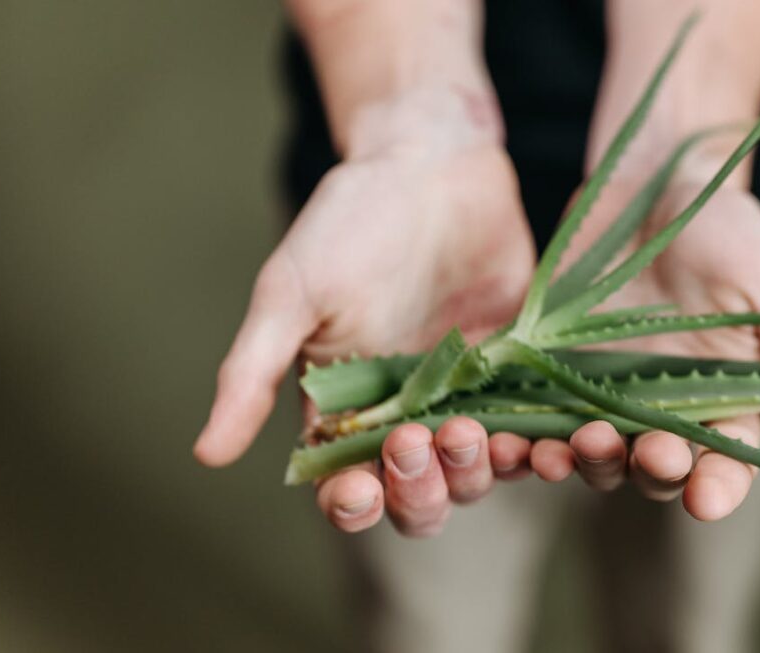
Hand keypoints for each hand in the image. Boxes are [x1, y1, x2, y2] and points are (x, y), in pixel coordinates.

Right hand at [195, 103, 537, 535]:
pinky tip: (554, 439)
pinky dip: (545, 446)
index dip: (354, 503)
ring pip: (480, 473)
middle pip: (421, 497)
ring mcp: (469, 397)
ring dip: (479, 471)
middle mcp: (409, 416)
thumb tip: (205, 453)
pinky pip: (538, 428)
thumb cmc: (348, 221)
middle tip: (420, 440)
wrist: (432, 161)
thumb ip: (252, 373)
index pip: (348, 488)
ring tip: (478, 434)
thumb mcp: (291, 293)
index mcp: (346, 410)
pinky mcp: (523, 372)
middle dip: (421, 488)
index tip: (360, 487)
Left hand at [523, 164, 759, 520]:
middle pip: (655, 470)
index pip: (724, 465)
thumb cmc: (729, 233)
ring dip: (585, 462)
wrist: (656, 183)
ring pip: (593, 454)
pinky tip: (512, 438)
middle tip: (649, 452)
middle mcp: (664, 409)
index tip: (706, 499)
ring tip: (574, 448)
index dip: (718, 488)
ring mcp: (604, 392)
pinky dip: (524, 438)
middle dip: (652, 471)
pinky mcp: (553, 370)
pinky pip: (536, 417)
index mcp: (724, 401)